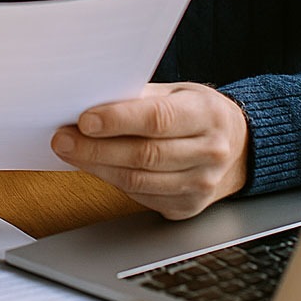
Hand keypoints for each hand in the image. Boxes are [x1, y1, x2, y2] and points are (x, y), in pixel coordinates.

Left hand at [50, 82, 248, 219]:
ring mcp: (201, 184)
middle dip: (96, 148)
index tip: (84, 119)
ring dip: (97, 167)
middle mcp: (210, 152)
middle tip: (62, 138)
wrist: (238, 147)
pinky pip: (142, 197)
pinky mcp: (187, 207)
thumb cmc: (197, 113)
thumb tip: (90, 100)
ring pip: (139, 181)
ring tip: (69, 152)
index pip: (159, 119)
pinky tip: (94, 167)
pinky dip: (112, 181)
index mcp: (208, 114)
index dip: (119, 120)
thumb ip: (140, 96)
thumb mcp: (178, 92)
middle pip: (144, 154)